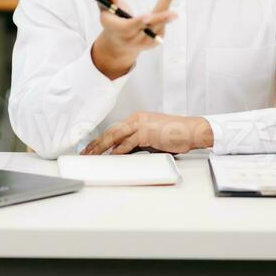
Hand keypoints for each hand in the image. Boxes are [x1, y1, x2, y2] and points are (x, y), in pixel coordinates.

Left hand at [81, 111, 213, 154]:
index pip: (114, 130)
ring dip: (102, 147)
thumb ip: (137, 143)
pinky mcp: (147, 132)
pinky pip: (129, 143)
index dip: (101, 140)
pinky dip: (119, 150)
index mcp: (137, 118)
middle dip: (96, 143)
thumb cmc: (175, 134)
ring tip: (92, 155)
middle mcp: (136, 119)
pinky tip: (111, 156)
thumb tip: (122, 152)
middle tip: (85, 153)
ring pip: (115, 136)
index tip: (91, 148)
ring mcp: (141, 124)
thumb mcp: (152, 138)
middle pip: (111, 132)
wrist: (191, 130)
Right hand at [90, 0, 178, 79]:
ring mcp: (144, 43)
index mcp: (116, 29)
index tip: (147, 16)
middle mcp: (131, 39)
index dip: (137, 22)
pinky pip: (162, 26)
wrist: (118, 43)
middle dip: (161, 19)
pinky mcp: (154, 43)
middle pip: (148, 28)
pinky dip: (167, 13)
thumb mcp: (105, 3)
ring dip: (168, 9)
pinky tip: (166, 1)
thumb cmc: (111, 18)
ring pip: (159, 26)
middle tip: (174, 12)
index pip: (127, 28)